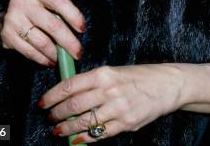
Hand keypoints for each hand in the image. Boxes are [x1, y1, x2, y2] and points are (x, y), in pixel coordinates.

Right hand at [0, 0, 85, 66]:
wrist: (5, 18)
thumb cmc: (35, 9)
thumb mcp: (45, 2)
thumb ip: (59, 11)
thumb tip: (78, 31)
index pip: (59, 1)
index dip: (73, 16)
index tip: (82, 29)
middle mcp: (22, 1)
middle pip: (52, 24)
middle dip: (68, 42)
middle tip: (78, 53)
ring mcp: (13, 19)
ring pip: (41, 42)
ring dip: (55, 53)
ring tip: (62, 58)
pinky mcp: (7, 36)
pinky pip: (30, 51)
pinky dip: (42, 59)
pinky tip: (49, 61)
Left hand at [38, 63, 184, 141]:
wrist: (167, 85)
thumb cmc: (139, 76)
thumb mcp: (114, 72)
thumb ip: (93, 82)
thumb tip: (69, 93)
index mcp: (103, 73)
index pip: (70, 85)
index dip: (52, 96)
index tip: (42, 103)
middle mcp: (108, 90)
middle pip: (74, 105)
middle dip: (57, 114)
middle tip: (49, 118)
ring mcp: (117, 108)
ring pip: (84, 122)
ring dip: (67, 128)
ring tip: (58, 131)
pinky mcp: (126, 124)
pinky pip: (100, 134)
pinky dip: (86, 138)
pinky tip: (78, 138)